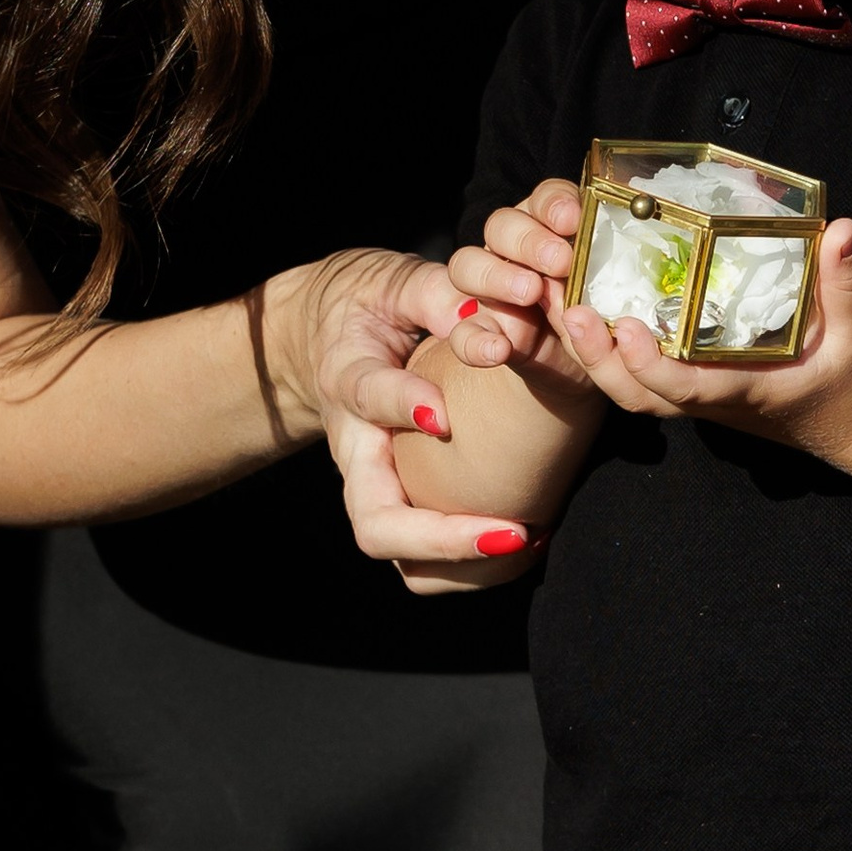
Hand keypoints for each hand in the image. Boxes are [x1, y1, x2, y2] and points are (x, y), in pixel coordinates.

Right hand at [278, 245, 545, 581]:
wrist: (320, 338)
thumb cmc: (364, 307)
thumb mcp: (392, 283)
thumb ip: (434, 295)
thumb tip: (487, 322)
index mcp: (346, 382)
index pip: (366, 399)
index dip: (401, 406)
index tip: (443, 415)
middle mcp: (357, 451)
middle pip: (377, 524)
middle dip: (443, 540)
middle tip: (514, 529)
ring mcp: (377, 488)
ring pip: (404, 560)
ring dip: (467, 566)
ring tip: (530, 537)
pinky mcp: (403, 505)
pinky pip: (431, 563)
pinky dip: (478, 565)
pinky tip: (531, 534)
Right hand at [448, 178, 593, 379]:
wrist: (582, 359)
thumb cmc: (600, 312)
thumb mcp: (610, 291)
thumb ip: (604, 274)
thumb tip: (613, 266)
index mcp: (548, 228)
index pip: (543, 200)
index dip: (554, 204)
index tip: (572, 219)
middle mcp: (511, 250)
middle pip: (501, 226)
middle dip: (529, 240)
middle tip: (561, 261)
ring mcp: (488, 287)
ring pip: (468, 265)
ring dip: (497, 276)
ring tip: (531, 292)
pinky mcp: (478, 330)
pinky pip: (464, 332)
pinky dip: (477, 341)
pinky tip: (499, 349)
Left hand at [555, 218, 851, 463]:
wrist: (845, 422)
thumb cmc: (849, 378)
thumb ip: (846, 283)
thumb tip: (843, 230)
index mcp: (745, 390)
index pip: (688, 388)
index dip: (651, 365)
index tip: (626, 328)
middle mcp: (708, 398)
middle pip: (636, 395)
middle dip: (597, 358)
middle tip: (570, 307)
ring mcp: (693, 395)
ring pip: (625, 389)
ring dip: (587, 351)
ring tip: (559, 299)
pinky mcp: (686, 383)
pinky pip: (632, 373)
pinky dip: (600, 346)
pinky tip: (578, 303)